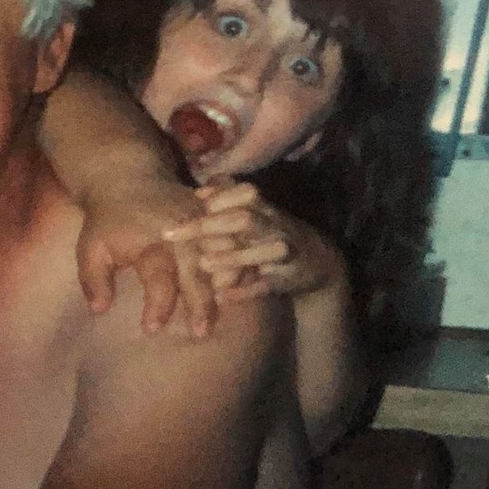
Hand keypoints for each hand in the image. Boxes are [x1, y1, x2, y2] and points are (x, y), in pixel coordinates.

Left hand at [76, 177, 227, 337]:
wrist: (128, 178)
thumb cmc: (108, 221)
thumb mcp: (91, 247)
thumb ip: (94, 279)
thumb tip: (99, 310)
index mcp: (151, 240)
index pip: (159, 277)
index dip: (157, 304)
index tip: (151, 329)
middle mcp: (181, 232)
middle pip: (196, 270)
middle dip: (200, 302)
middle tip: (201, 332)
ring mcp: (201, 223)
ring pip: (221, 256)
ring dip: (225, 284)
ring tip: (227, 311)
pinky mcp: (212, 218)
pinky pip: (232, 242)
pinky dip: (237, 264)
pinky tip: (238, 288)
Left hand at [162, 181, 335, 302]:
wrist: (318, 262)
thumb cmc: (271, 233)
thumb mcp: (254, 213)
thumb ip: (228, 200)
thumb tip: (200, 191)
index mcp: (264, 208)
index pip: (242, 194)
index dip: (216, 198)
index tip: (188, 203)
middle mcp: (275, 226)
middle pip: (244, 219)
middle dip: (208, 225)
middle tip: (170, 234)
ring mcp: (285, 252)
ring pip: (263, 251)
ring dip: (232, 257)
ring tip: (202, 264)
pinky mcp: (288, 279)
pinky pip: (267, 285)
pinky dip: (245, 291)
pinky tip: (221, 296)